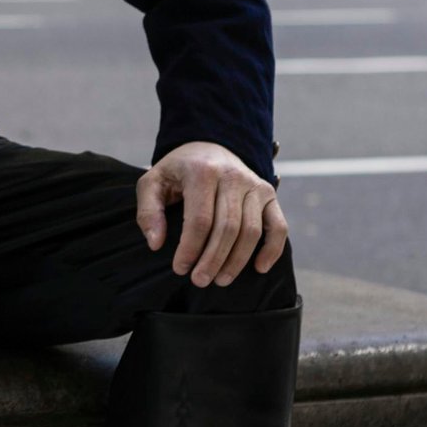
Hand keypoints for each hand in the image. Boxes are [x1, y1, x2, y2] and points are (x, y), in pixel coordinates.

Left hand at [136, 141, 287, 287]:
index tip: (180, 268)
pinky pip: (278, 226)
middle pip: (227, 228)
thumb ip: (148, 211)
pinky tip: (259, 268)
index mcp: (202, 172)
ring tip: (220, 279)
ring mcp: (254, 185)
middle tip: (200, 280)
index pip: (199, 219)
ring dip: (237, 261)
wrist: (208, 146)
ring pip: (251, 231)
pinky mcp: (269, 194)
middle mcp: (232, 176)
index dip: (190, 249)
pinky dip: (272, 249)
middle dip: (213, 260)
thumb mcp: (153, 182)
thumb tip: (156, 244)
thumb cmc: (178, 170)